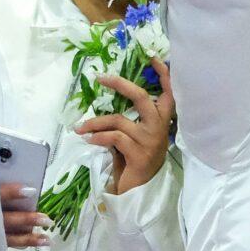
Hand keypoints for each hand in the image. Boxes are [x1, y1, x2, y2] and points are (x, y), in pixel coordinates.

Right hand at [0, 182, 50, 247]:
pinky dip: (21, 243)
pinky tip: (35, 243)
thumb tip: (18, 177)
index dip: (12, 193)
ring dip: (29, 238)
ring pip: (9, 237)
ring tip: (47, 240)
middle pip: (6, 219)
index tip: (31, 191)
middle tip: (47, 219)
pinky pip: (6, 244)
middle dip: (27, 220)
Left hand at [80, 70, 173, 195]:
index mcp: (162, 122)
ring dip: (96, 122)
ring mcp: (151, 142)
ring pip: (119, 120)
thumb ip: (128, 121)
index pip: (168, 94)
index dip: (163, 75)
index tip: (152, 57)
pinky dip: (98, 137)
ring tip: (81, 128)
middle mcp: (160, 129)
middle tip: (100, 77)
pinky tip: (89, 140)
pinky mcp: (139, 155)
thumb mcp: (133, 137)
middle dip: (120, 85)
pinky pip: (114, 138)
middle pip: (142, 98)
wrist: (138, 193)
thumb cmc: (134, 162)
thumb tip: (106, 104)